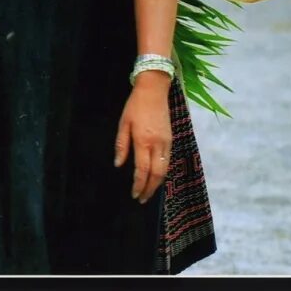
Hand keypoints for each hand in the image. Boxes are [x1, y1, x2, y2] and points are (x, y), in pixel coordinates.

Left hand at [114, 71, 172, 203]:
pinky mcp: (171, 140)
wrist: (154, 91)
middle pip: (157, 174)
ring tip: (148, 191)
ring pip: (165, 170)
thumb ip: (121, 145)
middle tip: (142, 199)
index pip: (142, 169)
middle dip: (150, 189)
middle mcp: (158, 145)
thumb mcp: (123, 123)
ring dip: (157, 183)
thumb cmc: (134, 106)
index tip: (134, 195)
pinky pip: (168, 161)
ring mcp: (167, 143)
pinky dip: (163, 172)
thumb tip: (119, 164)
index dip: (139, 185)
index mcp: (143, 141)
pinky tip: (156, 176)